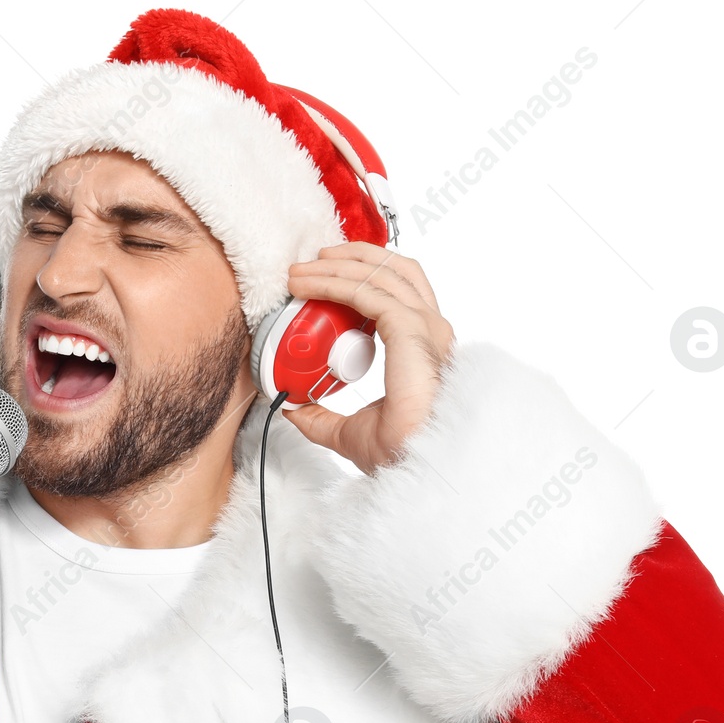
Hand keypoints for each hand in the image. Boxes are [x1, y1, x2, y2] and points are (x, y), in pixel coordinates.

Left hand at [279, 242, 455, 474]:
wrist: (415, 465)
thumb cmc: (400, 451)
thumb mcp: (348, 431)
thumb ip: (322, 417)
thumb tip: (292, 407)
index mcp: (423, 347)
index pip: (399, 292)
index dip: (362, 276)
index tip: (323, 277)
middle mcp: (431, 329)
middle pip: (396, 269)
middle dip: (352, 257)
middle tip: (311, 261)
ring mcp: (425, 327)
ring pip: (380, 273)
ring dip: (336, 265)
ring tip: (301, 269)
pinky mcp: (411, 330)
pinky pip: (366, 292)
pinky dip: (333, 282)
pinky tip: (307, 285)